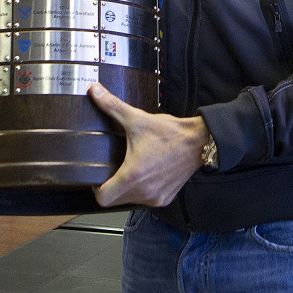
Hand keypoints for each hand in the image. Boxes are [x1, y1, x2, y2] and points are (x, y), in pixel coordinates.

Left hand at [89, 82, 210, 207]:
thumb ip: (112, 106)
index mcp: (133, 175)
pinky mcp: (165, 198)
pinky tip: (145, 175)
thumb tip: (95, 91)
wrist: (198, 141)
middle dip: (110, 187)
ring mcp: (155, 197)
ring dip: (126, 190)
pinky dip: (142, 191)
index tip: (97, 177)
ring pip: (130, 202)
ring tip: (130, 170)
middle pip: (114, 201)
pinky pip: (146, 201)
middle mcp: (144, 191)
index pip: (103, 197)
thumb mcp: (137, 119)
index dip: (95, 188)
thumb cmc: (170, 134)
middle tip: (112, 171)